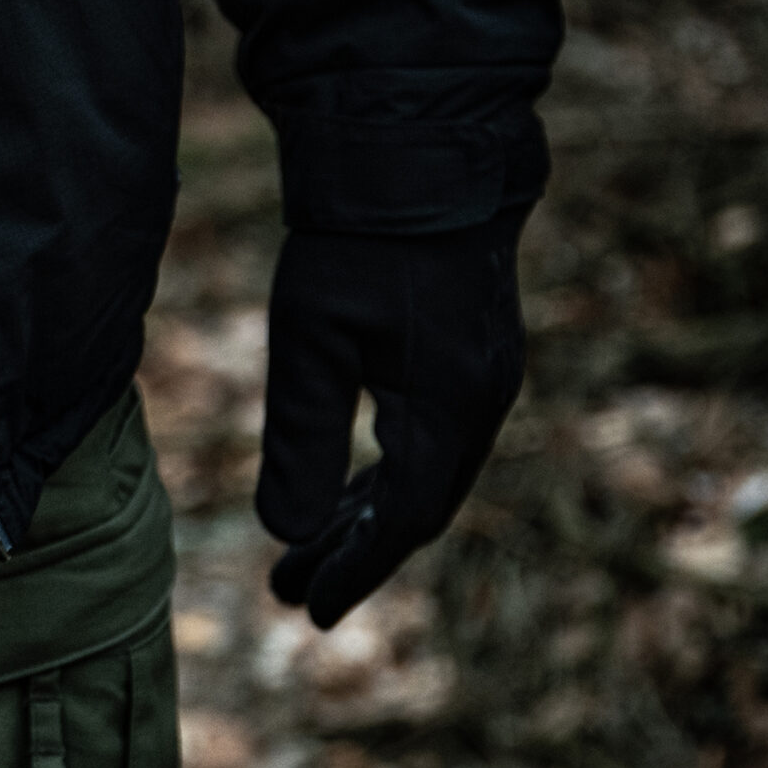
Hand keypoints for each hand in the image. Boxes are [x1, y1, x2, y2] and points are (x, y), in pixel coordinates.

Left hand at [255, 208, 528, 628]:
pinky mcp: (469, 359)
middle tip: (291, 594)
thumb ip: (301, 439)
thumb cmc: (355, 245)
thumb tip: (285, 530)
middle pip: (417, 509)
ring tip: (302, 557)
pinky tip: (344, 495)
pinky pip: (430, 442)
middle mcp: (480, 403)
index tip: (307, 610)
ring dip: (365, 518)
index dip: (354, 569)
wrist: (418, 157)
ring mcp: (482, 380)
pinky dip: (385, 476)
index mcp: (446, 408)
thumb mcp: (311, 342)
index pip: (401, 520)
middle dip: (354, 555)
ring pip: (425, 477)